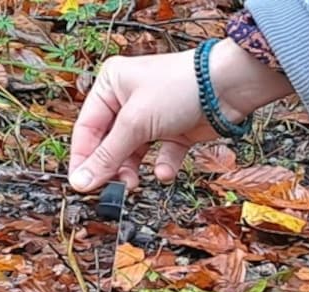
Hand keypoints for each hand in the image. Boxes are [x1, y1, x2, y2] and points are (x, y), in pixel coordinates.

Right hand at [68, 38, 292, 191]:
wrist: (228, 86)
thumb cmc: (179, 88)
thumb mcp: (135, 123)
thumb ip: (107, 156)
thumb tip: (81, 182)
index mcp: (110, 86)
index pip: (86, 128)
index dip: (83, 158)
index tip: (80, 185)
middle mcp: (128, 100)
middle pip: (108, 143)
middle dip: (110, 166)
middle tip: (110, 188)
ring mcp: (152, 116)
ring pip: (132, 152)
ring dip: (132, 170)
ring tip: (132, 183)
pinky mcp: (174, 131)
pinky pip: (160, 154)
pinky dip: (162, 166)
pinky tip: (164, 171)